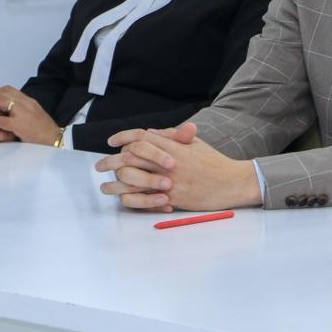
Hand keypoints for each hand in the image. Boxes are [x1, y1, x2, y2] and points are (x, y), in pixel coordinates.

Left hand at [0, 87, 58, 143]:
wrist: (57, 140)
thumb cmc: (44, 132)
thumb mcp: (32, 118)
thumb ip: (18, 114)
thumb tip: (2, 117)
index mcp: (28, 101)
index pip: (7, 90)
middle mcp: (26, 103)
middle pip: (1, 93)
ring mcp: (23, 113)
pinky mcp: (21, 124)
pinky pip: (1, 120)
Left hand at [94, 122, 261, 211]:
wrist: (232, 182)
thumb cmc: (214, 162)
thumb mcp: (196, 143)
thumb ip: (173, 137)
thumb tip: (152, 132)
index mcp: (173, 146)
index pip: (142, 137)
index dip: (124, 137)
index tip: (112, 141)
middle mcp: (168, 162)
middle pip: (131, 158)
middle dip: (111, 160)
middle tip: (100, 164)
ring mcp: (169, 181)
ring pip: (132, 180)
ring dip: (114, 183)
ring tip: (105, 186)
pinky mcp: (172, 198)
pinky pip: (144, 199)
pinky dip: (130, 199)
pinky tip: (123, 199)